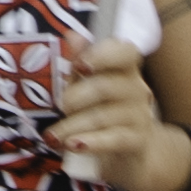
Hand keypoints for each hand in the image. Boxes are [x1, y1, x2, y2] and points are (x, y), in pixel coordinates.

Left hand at [55, 47, 190, 190]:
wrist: (129, 155)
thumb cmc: (102, 113)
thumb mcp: (87, 88)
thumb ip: (80, 64)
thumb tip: (72, 35)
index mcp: (125, 69)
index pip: (125, 52)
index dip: (102, 56)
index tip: (79, 66)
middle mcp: (137, 89)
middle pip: (105, 86)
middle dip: (75, 97)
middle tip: (59, 107)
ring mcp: (139, 115)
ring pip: (102, 116)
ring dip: (71, 126)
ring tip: (51, 136)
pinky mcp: (137, 141)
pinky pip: (112, 139)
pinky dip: (90, 142)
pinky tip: (72, 145)